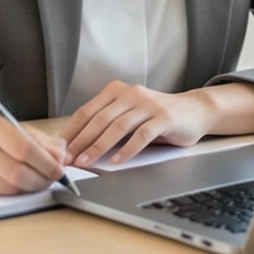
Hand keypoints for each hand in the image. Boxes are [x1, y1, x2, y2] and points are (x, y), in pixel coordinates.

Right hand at [0, 111, 67, 194]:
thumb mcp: (16, 126)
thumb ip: (43, 141)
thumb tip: (63, 160)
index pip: (24, 149)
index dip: (47, 164)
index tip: (60, 170)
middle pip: (17, 173)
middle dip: (41, 180)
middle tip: (53, 179)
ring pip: (10, 187)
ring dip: (30, 187)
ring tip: (38, 179)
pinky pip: (0, 192)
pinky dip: (15, 190)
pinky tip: (18, 181)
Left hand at [60, 81, 214, 167]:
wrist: (194, 111)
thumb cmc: (155, 117)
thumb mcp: (128, 115)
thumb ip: (108, 125)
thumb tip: (78, 147)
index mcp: (116, 91)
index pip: (86, 112)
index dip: (71, 132)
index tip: (60, 150)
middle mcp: (130, 93)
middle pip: (99, 119)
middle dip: (80, 142)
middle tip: (68, 160)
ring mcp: (147, 104)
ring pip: (117, 127)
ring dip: (98, 147)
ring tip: (86, 162)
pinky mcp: (164, 117)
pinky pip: (141, 135)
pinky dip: (127, 150)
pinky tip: (117, 161)